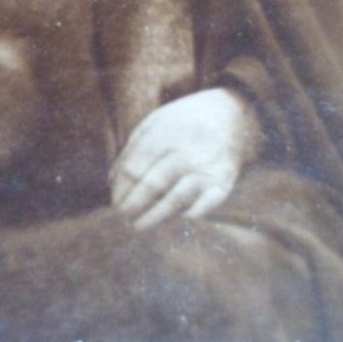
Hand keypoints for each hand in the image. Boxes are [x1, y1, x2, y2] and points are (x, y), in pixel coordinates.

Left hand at [110, 87, 261, 229]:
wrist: (232, 115)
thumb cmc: (183, 122)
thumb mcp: (155, 122)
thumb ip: (132, 149)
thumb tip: (111, 181)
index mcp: (164, 132)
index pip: (136, 166)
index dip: (122, 188)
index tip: (114, 203)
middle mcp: (186, 150)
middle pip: (153, 184)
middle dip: (134, 205)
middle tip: (122, 218)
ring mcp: (206, 167)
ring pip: (176, 199)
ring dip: (155, 217)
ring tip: (139, 226)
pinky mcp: (224, 182)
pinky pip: (206, 206)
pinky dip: (190, 215)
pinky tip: (175, 221)